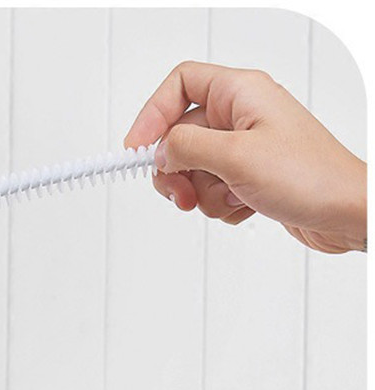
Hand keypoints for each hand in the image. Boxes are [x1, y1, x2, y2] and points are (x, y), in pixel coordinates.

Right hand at [124, 61, 366, 253]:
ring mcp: (246, 147)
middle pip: (180, 135)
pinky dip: (220, 204)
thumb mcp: (235, 157)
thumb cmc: (309, 177)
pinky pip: (213, 190)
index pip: (180, 85)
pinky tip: (245, 206)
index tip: (135, 148)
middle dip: (176, 170)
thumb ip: (186, 147)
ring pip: (194, 169)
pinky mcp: (250, 176)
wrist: (345, 213)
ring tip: (228, 199)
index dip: (152, 114)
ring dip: (202, 193)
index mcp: (241, 93)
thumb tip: (159, 151)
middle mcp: (242, 115)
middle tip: (180, 194)